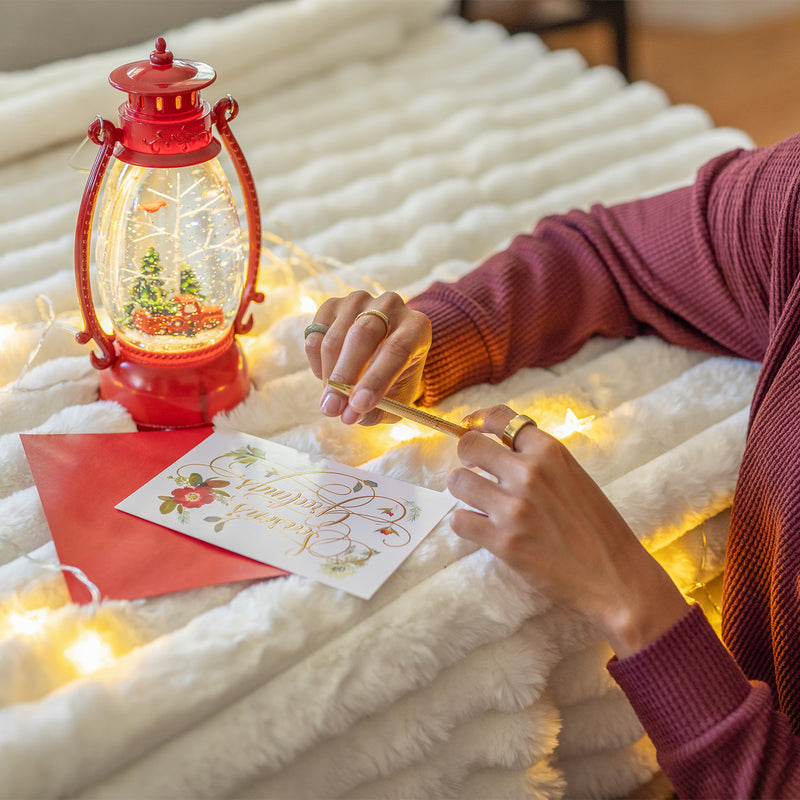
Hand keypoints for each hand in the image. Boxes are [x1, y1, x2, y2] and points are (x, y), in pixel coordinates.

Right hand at [304, 290, 431, 425]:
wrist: (386, 350)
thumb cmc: (395, 377)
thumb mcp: (397, 399)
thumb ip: (378, 410)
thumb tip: (348, 415)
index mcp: (416, 327)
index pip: (396, 350)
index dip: (376, 380)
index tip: (358, 406)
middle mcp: (390, 306)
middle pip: (362, 336)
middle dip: (344, 377)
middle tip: (331, 409)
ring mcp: (359, 301)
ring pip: (334, 338)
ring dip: (328, 375)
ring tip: (332, 401)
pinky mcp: (333, 305)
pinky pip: (315, 335)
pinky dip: (316, 363)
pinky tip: (328, 376)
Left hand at [449, 405, 689, 657]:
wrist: (616, 578)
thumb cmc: (598, 528)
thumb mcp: (573, 476)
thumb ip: (539, 460)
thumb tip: (501, 448)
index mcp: (550, 451)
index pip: (499, 417)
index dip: (477, 421)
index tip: (469, 427)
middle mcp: (529, 473)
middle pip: (469, 446)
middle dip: (466, 457)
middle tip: (474, 471)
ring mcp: (514, 507)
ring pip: (458, 482)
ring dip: (463, 492)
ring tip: (479, 503)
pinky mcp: (503, 541)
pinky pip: (459, 520)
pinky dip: (464, 524)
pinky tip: (480, 529)